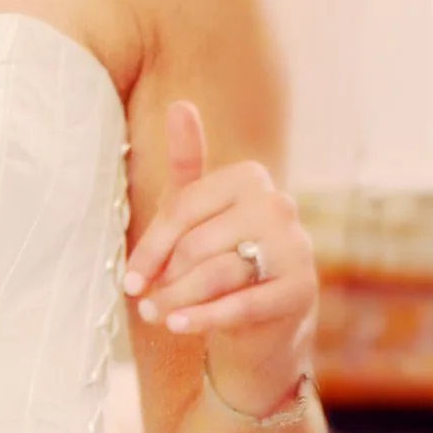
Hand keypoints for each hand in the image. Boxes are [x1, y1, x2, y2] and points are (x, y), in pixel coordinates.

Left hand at [122, 105, 316, 410]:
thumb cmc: (220, 262)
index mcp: (251, 179)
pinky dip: (204, 318)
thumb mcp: (197, 215)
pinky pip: (242, 303)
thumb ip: (187, 163)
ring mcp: (296, 248)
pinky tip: (179, 327)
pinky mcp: (301, 290)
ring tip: (157, 316)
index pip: (185, 206)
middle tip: (146, 301)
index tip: (131, 278)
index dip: (151, 245)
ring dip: (178, 299)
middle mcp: (280, 206)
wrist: (262, 326)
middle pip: (198, 241)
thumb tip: (180, 105)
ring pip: (218, 273)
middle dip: (166, 276)